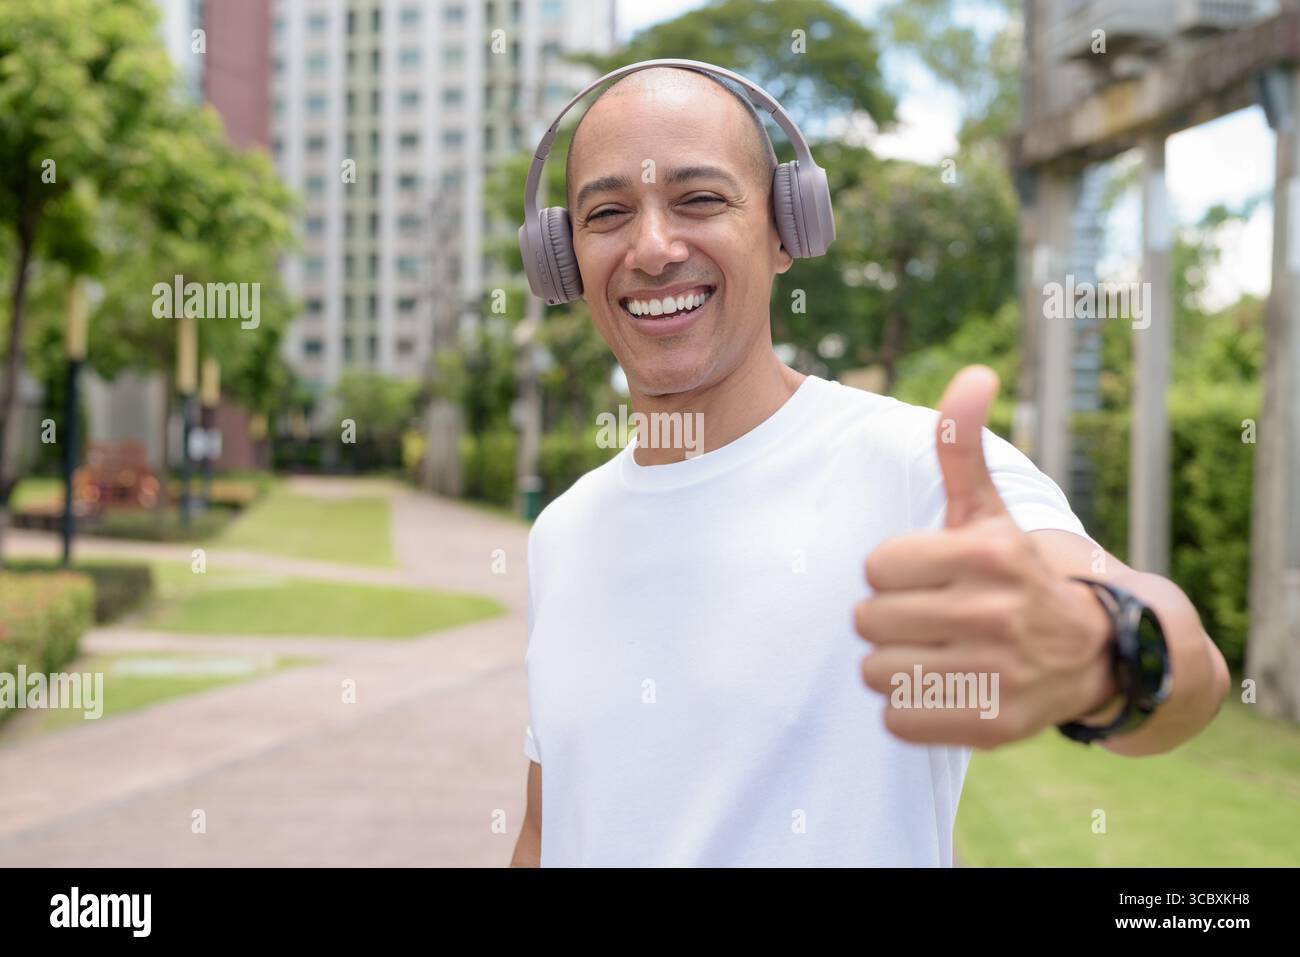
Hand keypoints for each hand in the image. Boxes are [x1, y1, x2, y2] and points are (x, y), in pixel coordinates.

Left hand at [853, 365, 1116, 748]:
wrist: (1092, 654)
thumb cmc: (1014, 574)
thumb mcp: (990, 512)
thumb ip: (962, 448)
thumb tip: (974, 372)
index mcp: (986, 554)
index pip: (873, 567)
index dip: (892, 573)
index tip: (928, 577)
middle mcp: (995, 614)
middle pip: (867, 620)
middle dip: (890, 618)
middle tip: (931, 618)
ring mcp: (996, 675)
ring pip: (875, 672)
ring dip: (896, 665)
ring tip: (938, 654)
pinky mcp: (991, 726)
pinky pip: (895, 720)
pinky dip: (909, 709)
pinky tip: (945, 690)